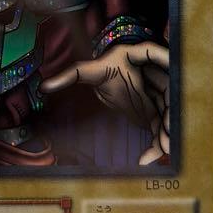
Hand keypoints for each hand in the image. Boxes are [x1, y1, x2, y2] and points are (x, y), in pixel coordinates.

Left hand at [39, 41, 170, 165]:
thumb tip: (42, 86)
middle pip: (170, 90)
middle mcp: (155, 73)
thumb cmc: (101, 68)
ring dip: (166, 132)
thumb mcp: (86, 71)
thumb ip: (68, 76)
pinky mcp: (155, 110)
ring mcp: (158, 93)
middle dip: (169, 114)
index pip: (156, 53)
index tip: (171, 73)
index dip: (165, 60)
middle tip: (165, 135)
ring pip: (168, 111)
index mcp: (139, 56)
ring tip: (159, 151)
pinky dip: (156, 144)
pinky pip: (161, 127)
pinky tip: (145, 159)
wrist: (110, 78)